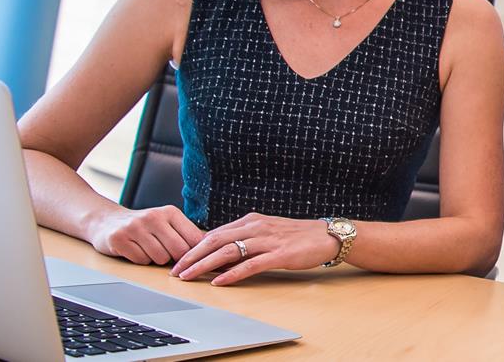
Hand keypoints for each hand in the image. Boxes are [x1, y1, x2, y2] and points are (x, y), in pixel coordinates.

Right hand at [87, 205, 204, 265]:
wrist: (107, 221)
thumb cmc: (144, 227)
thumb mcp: (167, 223)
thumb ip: (186, 234)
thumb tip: (213, 250)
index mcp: (170, 212)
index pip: (194, 239)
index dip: (195, 253)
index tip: (193, 259)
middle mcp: (153, 217)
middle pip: (179, 250)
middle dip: (175, 258)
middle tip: (165, 253)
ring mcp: (135, 227)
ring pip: (160, 258)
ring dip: (155, 259)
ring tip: (148, 248)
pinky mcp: (119, 239)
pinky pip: (140, 260)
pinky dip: (140, 260)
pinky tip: (134, 249)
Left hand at [169, 213, 341, 285]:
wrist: (328, 235)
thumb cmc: (298, 235)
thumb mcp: (268, 231)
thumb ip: (246, 238)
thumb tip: (221, 250)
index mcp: (251, 221)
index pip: (215, 232)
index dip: (194, 246)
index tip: (179, 259)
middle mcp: (256, 227)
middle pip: (215, 239)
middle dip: (191, 255)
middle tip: (175, 269)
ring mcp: (267, 240)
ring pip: (228, 251)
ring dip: (204, 265)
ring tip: (188, 276)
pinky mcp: (279, 255)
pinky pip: (250, 264)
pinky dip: (232, 273)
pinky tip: (219, 282)